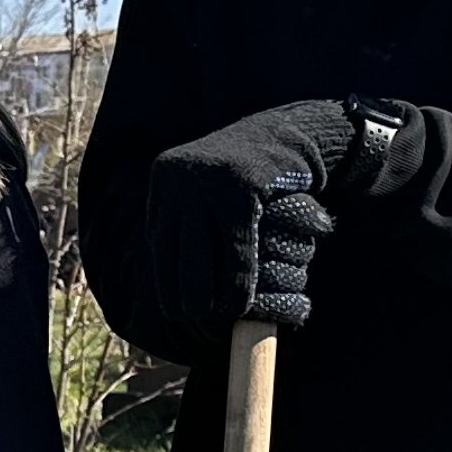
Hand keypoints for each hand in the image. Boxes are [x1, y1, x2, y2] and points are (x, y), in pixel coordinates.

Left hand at [143, 97, 362, 333]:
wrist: (292, 132)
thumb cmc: (253, 176)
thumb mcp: (209, 197)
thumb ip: (189, 229)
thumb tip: (172, 284)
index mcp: (164, 183)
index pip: (158, 249)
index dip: (170, 285)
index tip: (182, 312)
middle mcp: (177, 181)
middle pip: (176, 260)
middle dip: (193, 297)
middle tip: (209, 318)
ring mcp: (206, 182)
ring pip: (206, 264)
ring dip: (220, 298)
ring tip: (231, 315)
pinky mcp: (239, 188)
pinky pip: (237, 252)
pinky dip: (242, 282)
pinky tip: (246, 301)